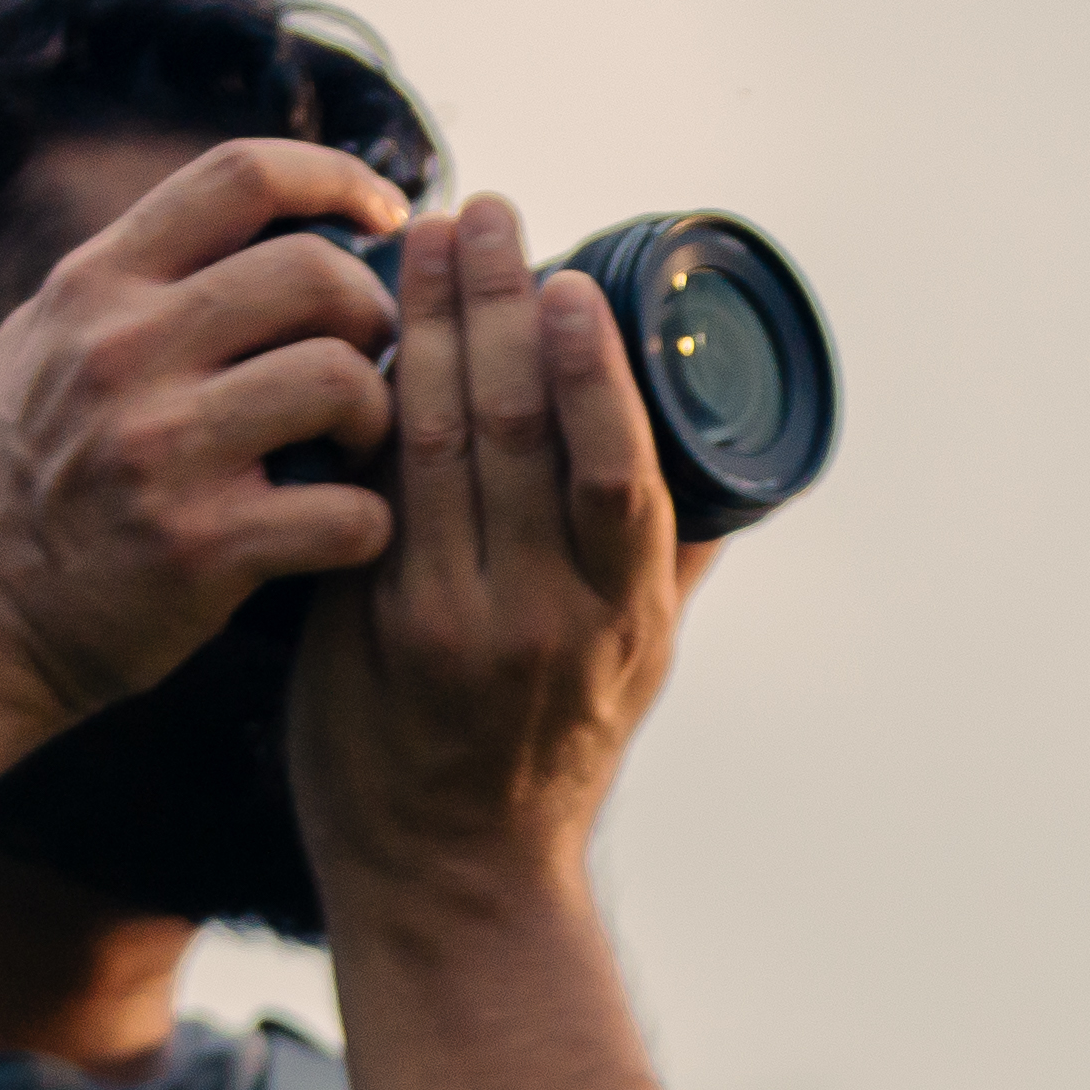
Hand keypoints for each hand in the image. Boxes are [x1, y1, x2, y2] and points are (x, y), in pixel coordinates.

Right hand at [0, 139, 410, 730]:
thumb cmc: (12, 484)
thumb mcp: (40, 346)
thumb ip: (133, 284)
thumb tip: (253, 220)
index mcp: (93, 288)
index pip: (240, 174)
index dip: (337, 176)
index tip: (386, 215)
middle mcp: (122, 352)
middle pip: (314, 272)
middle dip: (372, 311)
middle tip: (370, 359)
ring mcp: (159, 450)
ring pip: (342, 380)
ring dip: (379, 416)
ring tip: (354, 448)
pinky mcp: (197, 548)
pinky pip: (347, 513)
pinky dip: (368, 523)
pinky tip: (339, 530)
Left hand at [291, 191, 694, 932]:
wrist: (449, 877)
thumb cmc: (550, 757)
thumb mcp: (639, 663)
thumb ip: (667, 559)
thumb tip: (725, 470)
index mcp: (622, 612)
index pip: (613, 466)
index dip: (589, 364)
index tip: (565, 274)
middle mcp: (541, 616)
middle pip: (515, 429)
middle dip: (495, 303)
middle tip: (478, 212)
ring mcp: (445, 622)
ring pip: (434, 445)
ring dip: (424, 329)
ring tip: (418, 243)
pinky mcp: (365, 628)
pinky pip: (369, 491)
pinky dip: (367, 407)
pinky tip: (364, 339)